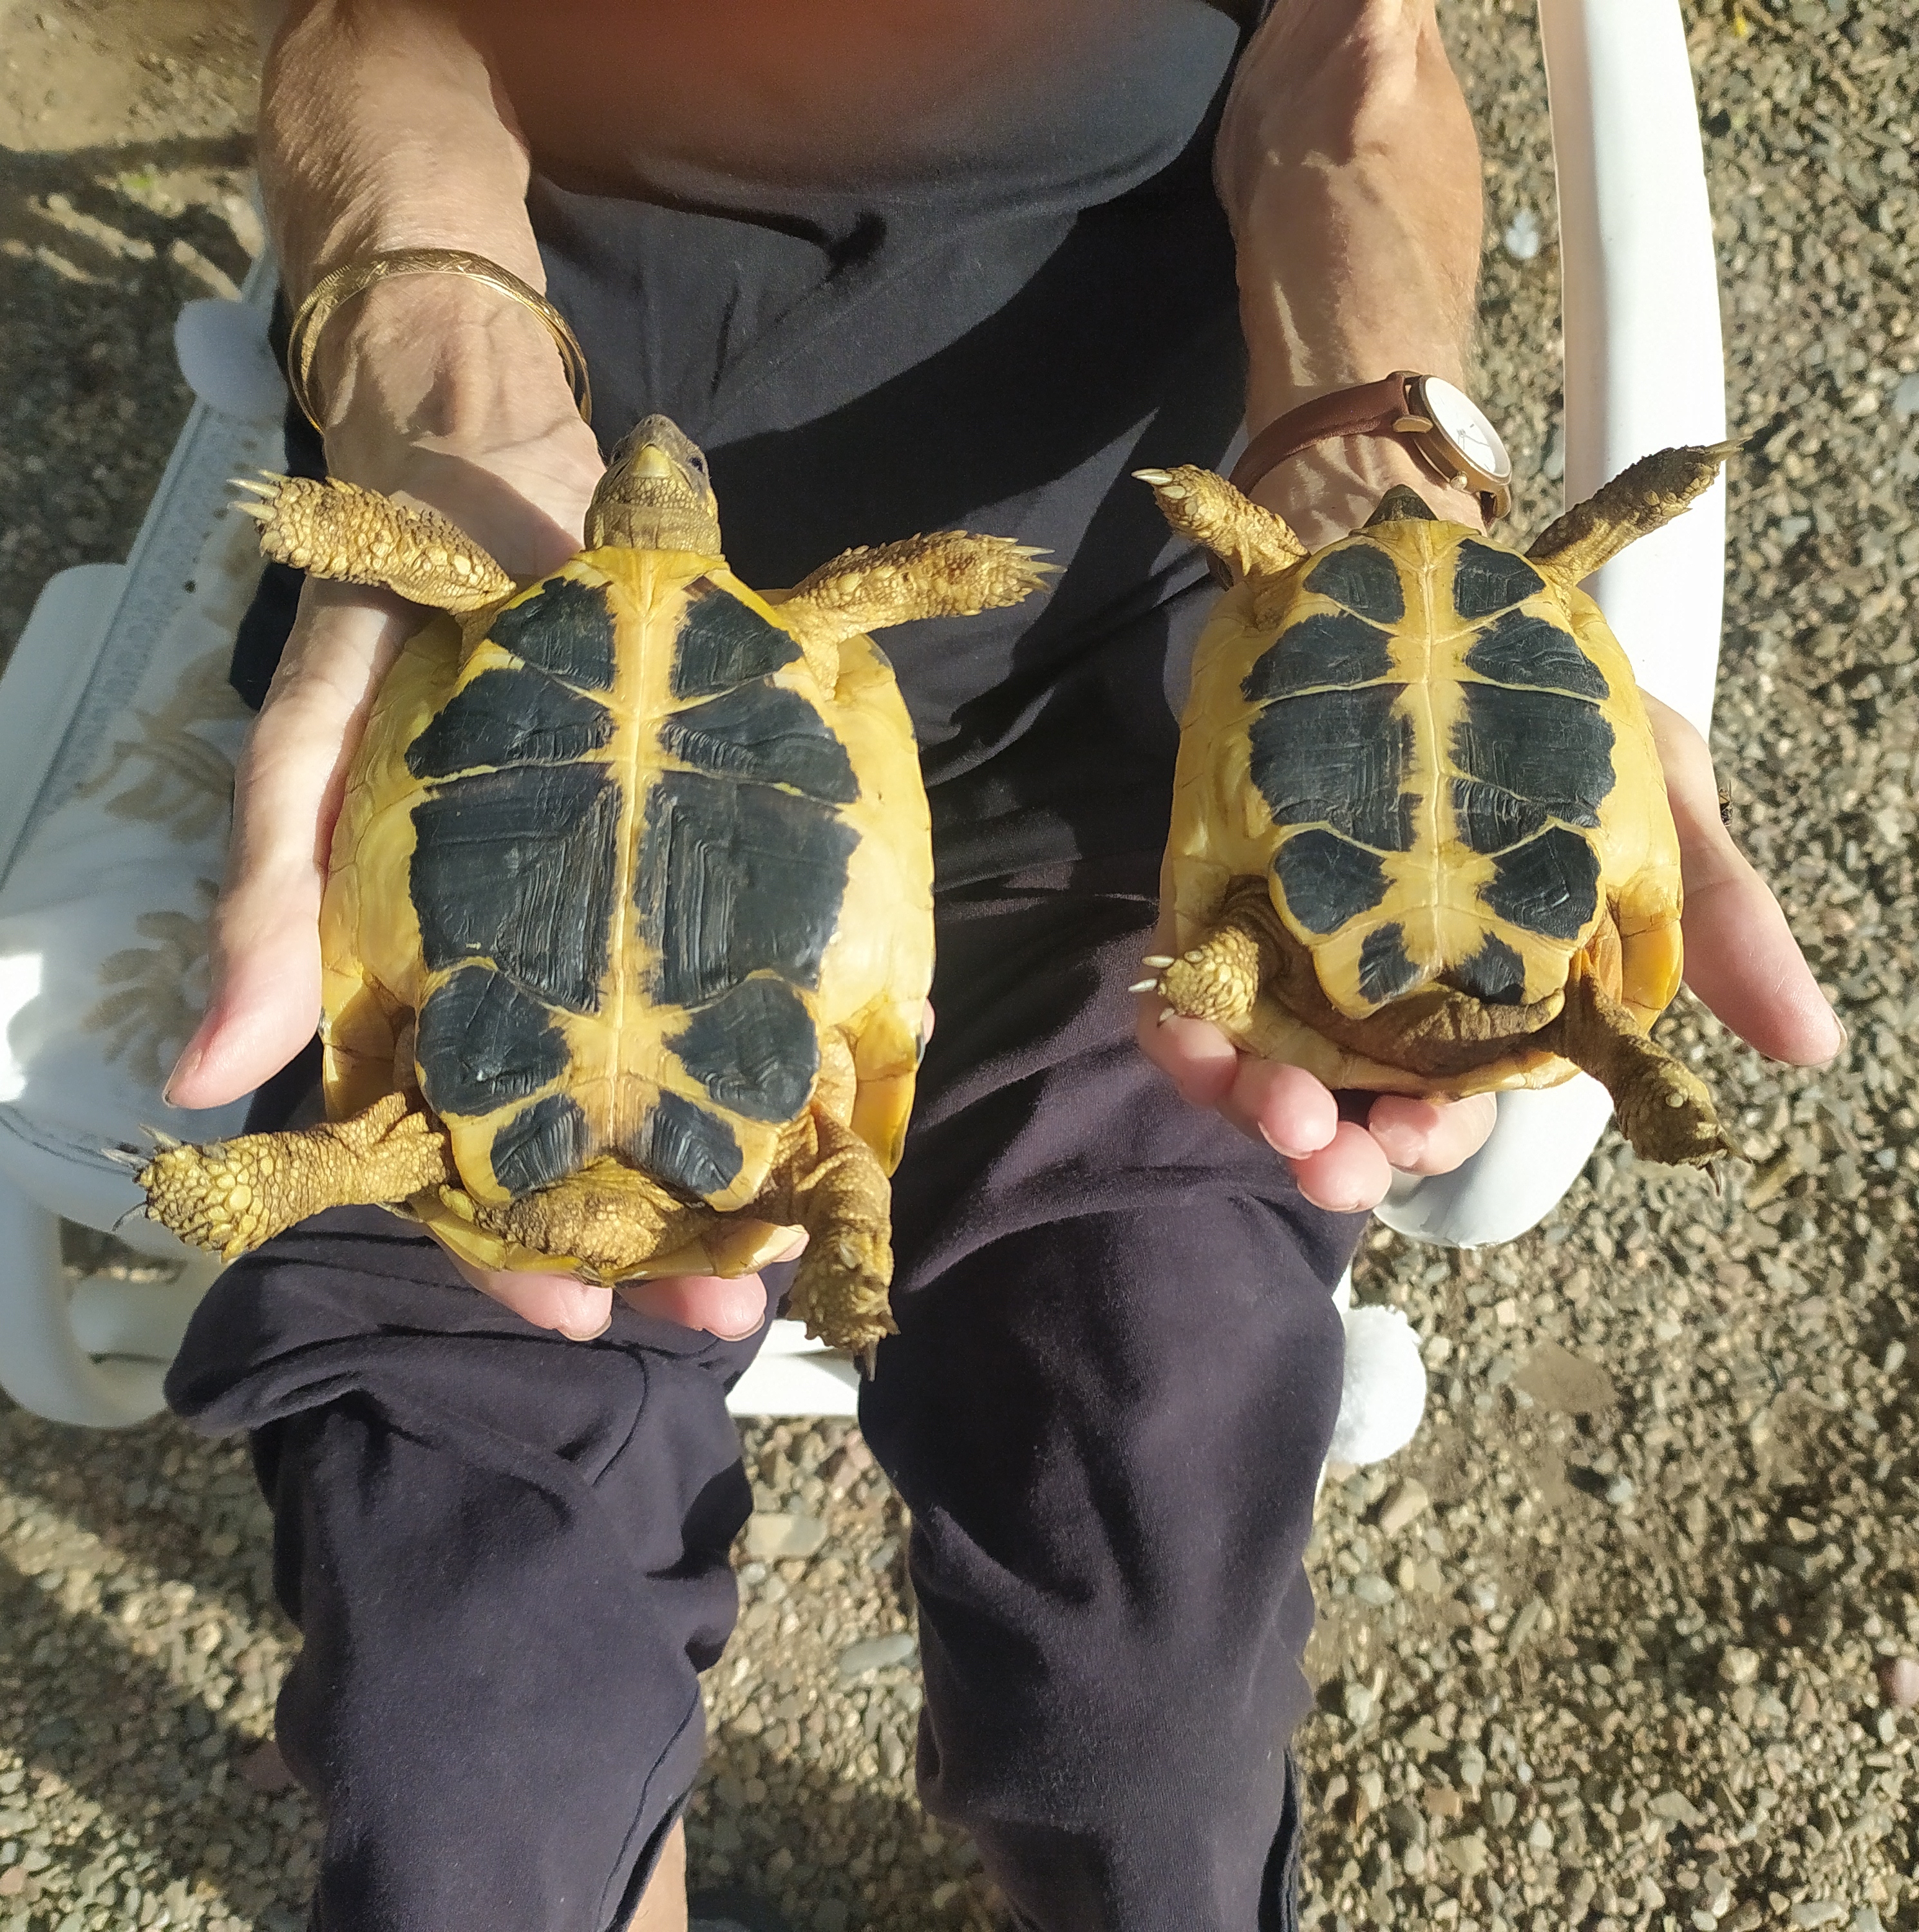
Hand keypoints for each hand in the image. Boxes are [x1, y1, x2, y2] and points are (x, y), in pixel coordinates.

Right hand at [153, 280, 774, 1340]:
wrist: (500, 480)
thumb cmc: (389, 626)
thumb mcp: (309, 750)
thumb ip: (268, 899)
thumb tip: (198, 1079)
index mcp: (433, 980)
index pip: (462, 1149)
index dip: (502, 1244)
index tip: (565, 1320)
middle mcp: (543, 970)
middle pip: (598, 1138)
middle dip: (651, 1238)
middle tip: (726, 1314)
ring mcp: (642, 918)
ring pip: (688, 1076)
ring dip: (740, 1169)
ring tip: (796, 1246)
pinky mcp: (727, 854)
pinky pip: (771, 963)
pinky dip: (810, 1034)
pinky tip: (858, 1098)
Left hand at [1138, 694, 1840, 1213]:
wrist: (1439, 582)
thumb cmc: (1559, 702)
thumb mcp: (1658, 792)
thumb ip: (1716, 914)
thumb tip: (1812, 1046)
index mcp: (1486, 994)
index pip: (1453, 1101)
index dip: (1431, 1140)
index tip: (1414, 1143)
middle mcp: (1382, 987)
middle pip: (1349, 1101)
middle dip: (1334, 1149)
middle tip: (1323, 1155)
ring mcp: (1290, 942)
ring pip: (1258, 1061)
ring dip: (1249, 1103)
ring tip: (1262, 1104)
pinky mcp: (1218, 892)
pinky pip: (1185, 982)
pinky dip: (1182, 1022)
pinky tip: (1186, 1030)